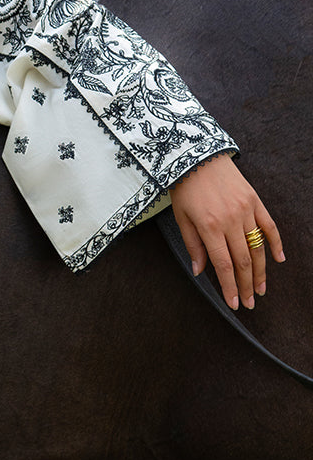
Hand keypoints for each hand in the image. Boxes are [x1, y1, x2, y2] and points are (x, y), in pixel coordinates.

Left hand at [170, 154, 283, 309]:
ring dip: (261, 271)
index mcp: (209, 227)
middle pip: (243, 261)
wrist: (198, 155)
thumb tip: (199, 272)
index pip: (223, 265)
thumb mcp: (181, 218)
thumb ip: (192, 245)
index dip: (230, 287)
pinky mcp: (255, 201)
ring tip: (261, 289)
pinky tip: (278, 260)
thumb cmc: (185, 188)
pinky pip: (269, 225)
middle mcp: (231, 220)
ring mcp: (245, 210)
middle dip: (246, 285)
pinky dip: (276, 243)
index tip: (235, 303)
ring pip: (258, 247)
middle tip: (251, 302)